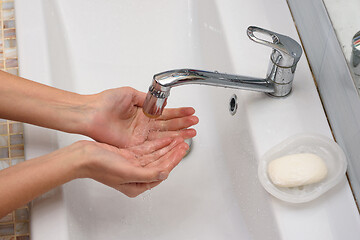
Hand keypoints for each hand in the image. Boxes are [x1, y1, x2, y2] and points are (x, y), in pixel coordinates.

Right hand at [79, 137, 187, 196]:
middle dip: (173, 152)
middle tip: (184, 143)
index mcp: (137, 185)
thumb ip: (148, 175)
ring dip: (166, 147)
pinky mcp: (128, 155)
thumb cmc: (99, 167)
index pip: (161, 171)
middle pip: (160, 163)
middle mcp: (136, 176)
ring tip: (178, 139)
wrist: (82, 156)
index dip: (173, 160)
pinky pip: (146, 149)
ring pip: (155, 155)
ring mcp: (132, 164)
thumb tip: (164, 174)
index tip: (182, 150)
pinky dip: (156, 144)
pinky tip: (164, 139)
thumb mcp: (127, 172)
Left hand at [83, 87, 198, 147]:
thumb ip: (147, 99)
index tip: (190, 112)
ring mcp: (140, 135)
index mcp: (143, 112)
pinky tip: (177, 140)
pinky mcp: (134, 144)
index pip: (165, 113)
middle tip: (195, 123)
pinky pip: (153, 143)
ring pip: (163, 135)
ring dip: (178, 133)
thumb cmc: (105, 101)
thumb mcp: (130, 94)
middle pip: (167, 125)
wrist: (91, 113)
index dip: (179, 113)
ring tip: (192, 132)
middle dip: (183, 124)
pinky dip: (166, 142)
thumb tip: (161, 100)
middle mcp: (143, 124)